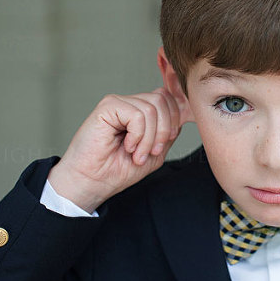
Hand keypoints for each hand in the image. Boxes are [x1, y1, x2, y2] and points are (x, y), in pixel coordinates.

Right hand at [47, 88, 192, 212]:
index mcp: (143, 112)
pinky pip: (138, 114)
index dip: (177, 117)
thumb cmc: (119, 169)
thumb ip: (169, 131)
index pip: (169, 98)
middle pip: (164, 99)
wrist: (93, 182)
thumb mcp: (156, 152)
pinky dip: (138, 135)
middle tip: (152, 152)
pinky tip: (127, 146)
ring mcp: (119, 103)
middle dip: (165, 130)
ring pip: (153, 108)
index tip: (166, 142)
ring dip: (149, 138)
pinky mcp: (108, 106)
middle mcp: (131, 103)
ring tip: (137, 154)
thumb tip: (186, 111)